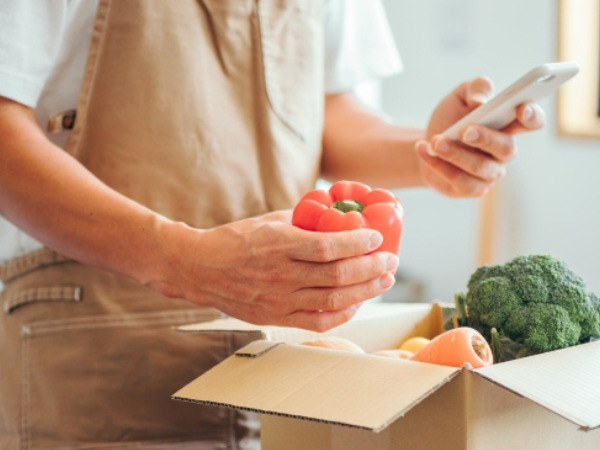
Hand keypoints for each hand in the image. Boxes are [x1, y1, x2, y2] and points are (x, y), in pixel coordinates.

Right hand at [153, 211, 398, 331]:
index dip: (358, 243)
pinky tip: (358, 302)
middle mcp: (281, 275)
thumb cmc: (234, 240)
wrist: (200, 269)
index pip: (329, 247)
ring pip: (334, 300)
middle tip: (390, 261)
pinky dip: (343, 313)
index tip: (377, 237)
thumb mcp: (267, 221)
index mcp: (278, 244)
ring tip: (384, 281)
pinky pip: (319, 321)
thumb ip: (301, 220)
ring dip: (366, 291)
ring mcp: (279, 300)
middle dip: (372, 268)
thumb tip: (334, 214)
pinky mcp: (276, 317)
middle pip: (338, 276)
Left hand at [415, 77, 544, 196]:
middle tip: (464, 130)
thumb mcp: (459, 96)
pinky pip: (459, 180)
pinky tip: (423, 150)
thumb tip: (481, 99)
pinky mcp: (472, 189)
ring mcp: (490, 173)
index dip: (532, 116)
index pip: (532, 121)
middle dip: (486, 138)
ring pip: (480, 168)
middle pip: (507, 148)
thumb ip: (475, 88)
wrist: (427, 145)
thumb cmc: (450, 118)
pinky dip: (439, 165)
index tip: (521, 109)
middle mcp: (504, 151)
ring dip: (456, 154)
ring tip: (435, 141)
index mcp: (508, 124)